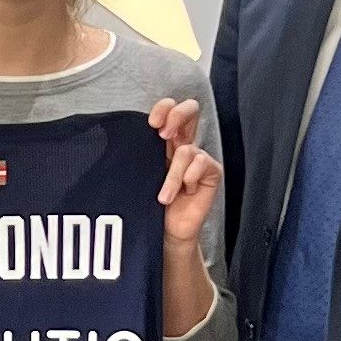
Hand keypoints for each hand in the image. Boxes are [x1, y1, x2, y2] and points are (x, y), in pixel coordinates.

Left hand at [149, 97, 220, 253]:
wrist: (164, 232)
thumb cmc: (148, 203)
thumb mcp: (139, 173)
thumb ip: (139, 153)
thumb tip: (129, 135)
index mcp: (164, 141)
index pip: (169, 109)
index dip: (164, 108)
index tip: (151, 124)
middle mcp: (183, 145)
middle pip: (191, 109)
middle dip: (177, 115)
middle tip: (162, 134)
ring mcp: (198, 159)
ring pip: (187, 149)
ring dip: (172, 175)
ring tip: (163, 197)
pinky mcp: (212, 173)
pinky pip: (202, 163)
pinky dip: (188, 178)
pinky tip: (184, 192)